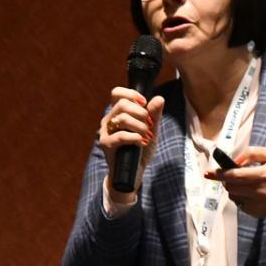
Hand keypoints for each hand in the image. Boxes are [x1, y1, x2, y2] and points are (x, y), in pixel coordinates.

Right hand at [98, 87, 165, 201]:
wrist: (134, 172)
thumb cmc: (141, 149)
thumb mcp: (152, 130)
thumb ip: (154, 115)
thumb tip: (159, 98)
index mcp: (118, 113)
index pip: (117, 93)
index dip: (131, 94)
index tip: (144, 104)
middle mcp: (109, 120)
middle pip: (122, 104)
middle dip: (141, 113)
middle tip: (149, 124)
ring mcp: (106, 132)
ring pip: (123, 118)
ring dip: (140, 126)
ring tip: (146, 136)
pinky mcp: (106, 144)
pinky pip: (121, 136)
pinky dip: (135, 138)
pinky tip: (141, 143)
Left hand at [207, 146, 265, 219]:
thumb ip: (253, 153)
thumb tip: (236, 160)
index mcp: (263, 175)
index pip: (235, 175)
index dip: (219, 174)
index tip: (208, 173)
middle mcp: (258, 191)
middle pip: (230, 186)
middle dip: (226, 180)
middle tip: (231, 175)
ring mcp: (256, 204)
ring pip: (233, 195)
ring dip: (233, 188)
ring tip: (245, 184)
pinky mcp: (254, 213)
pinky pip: (239, 203)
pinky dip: (240, 197)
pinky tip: (251, 193)